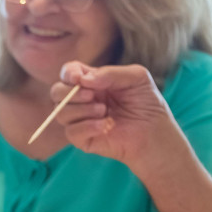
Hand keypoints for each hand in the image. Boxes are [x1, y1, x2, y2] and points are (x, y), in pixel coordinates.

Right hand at [53, 62, 189, 176]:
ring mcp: (79, 120)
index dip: (68, 73)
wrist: (154, 131)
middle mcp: (81, 100)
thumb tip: (83, 80)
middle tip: (92, 96)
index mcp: (90, 82)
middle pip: (56, 92)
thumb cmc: (146, 103)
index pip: (68, 73)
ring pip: (61, 113)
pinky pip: (71, 132)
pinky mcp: (82, 139)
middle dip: (70, 93)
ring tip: (105, 111)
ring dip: (82, 110)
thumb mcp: (136, 77)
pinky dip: (88, 126)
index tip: (78, 78)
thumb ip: (111, 73)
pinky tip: (107, 126)